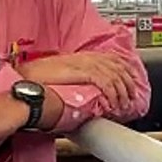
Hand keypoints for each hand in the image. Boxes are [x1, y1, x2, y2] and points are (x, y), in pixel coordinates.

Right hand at [16, 52, 136, 110]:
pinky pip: (106, 83)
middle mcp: (87, 57)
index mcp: (84, 56)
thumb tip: (88, 90)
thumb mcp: (63, 74)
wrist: (29, 79)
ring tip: (124, 105)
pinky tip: (113, 104)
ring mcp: (85, 63)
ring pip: (115, 75)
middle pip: (118, 66)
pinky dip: (113, 94)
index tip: (132, 82)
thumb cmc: (40, 78)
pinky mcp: (83, 72)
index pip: (113, 59)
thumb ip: (77, 77)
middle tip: (131, 97)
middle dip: (128, 83)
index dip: (126, 70)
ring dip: (122, 92)